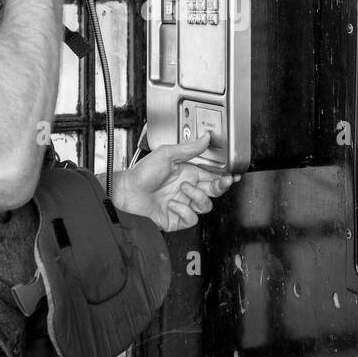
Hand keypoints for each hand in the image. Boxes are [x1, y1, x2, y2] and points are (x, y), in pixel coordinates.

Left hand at [111, 134, 240, 231]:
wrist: (125, 192)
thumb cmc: (141, 173)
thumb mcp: (166, 154)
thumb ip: (189, 148)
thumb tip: (205, 137)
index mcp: (187, 173)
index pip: (212, 175)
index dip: (224, 176)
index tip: (232, 174)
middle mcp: (187, 189)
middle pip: (213, 191)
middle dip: (220, 186)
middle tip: (221, 182)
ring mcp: (182, 204)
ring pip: (205, 206)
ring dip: (196, 197)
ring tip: (182, 190)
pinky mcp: (177, 219)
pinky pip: (191, 219)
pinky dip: (184, 211)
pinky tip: (172, 204)